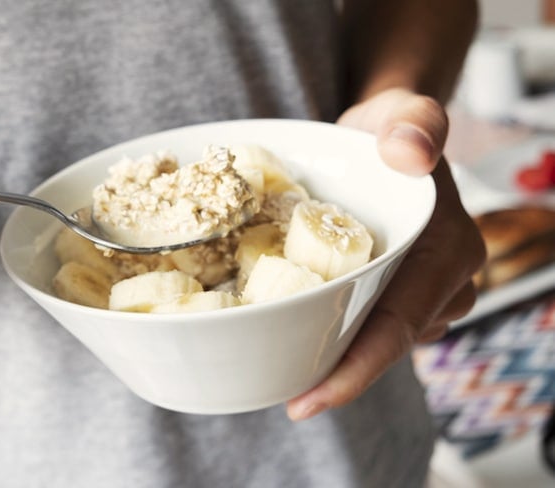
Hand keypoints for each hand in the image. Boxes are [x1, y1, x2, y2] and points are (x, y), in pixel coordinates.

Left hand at [286, 88, 485, 419]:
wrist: (385, 139)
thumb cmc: (391, 128)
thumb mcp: (402, 112)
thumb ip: (412, 122)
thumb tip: (410, 153)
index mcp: (445, 250)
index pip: (398, 325)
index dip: (354, 370)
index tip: (307, 401)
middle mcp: (439, 282)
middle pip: (382, 344)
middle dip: (336, 377)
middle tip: (286, 401)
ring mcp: (417, 292)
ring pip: (371, 337)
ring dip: (330, 356)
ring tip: (280, 374)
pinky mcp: (392, 291)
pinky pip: (362, 320)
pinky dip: (330, 330)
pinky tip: (292, 336)